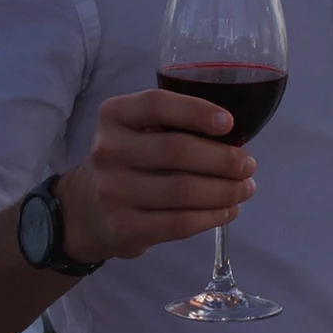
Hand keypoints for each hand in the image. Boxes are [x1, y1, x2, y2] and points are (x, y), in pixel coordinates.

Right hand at [57, 89, 255, 262]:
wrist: (85, 211)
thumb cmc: (128, 161)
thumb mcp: (136, 131)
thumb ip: (173, 125)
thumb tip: (235, 139)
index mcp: (114, 115)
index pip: (157, 104)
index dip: (197, 111)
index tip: (230, 123)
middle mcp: (108, 150)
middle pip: (178, 151)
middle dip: (224, 159)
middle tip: (248, 165)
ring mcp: (113, 192)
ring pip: (184, 191)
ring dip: (225, 191)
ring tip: (245, 188)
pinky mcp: (123, 228)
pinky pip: (179, 223)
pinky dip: (212, 217)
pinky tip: (228, 210)